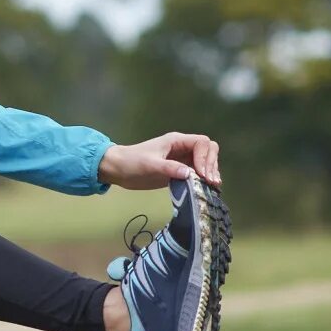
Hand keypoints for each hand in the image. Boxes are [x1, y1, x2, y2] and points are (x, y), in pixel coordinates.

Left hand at [97, 132, 222, 190]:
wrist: (118, 169)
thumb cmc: (132, 162)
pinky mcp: (179, 170)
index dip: (205, 158)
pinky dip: (203, 179)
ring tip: (212, 186)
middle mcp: (182, 148)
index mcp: (176, 141)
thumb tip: (190, 174)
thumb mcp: (150, 165)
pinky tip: (206, 188)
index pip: (201, 143)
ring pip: (205, 161)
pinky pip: (197, 172)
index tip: (201, 174)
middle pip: (208, 150)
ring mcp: (181, 159)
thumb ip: (169, 168)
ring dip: (210, 172)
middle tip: (210, 182)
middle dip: (211, 164)